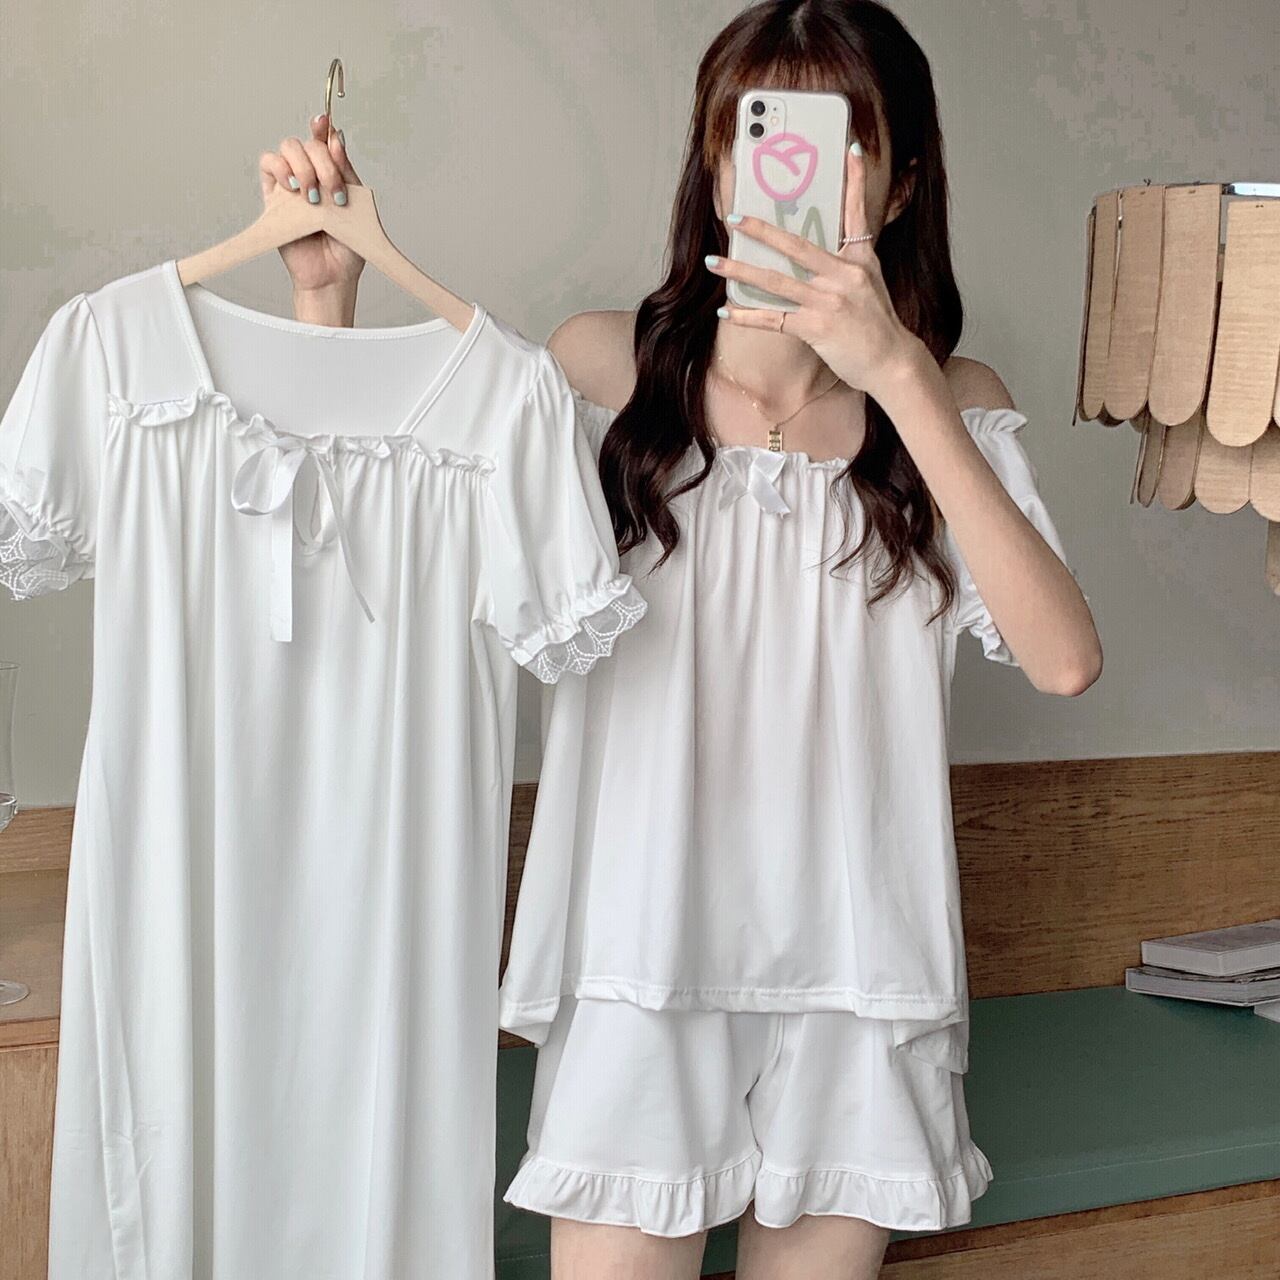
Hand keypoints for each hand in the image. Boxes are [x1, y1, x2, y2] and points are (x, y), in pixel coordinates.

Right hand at [257, 113, 365, 295]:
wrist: (334, 275)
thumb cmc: (348, 246)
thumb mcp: (358, 205)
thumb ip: (346, 172)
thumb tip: (336, 137)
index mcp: (333, 173)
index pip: (325, 139)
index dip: (322, 126)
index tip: (324, 120)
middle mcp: (312, 174)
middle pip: (309, 143)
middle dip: (323, 163)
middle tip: (333, 193)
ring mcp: (292, 183)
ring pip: (288, 148)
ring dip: (304, 167)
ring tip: (313, 197)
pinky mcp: (274, 196)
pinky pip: (268, 164)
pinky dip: (280, 168)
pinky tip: (293, 186)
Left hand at [705, 144, 925, 400]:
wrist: (891, 362)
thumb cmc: (877, 327)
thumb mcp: (871, 286)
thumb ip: (847, 267)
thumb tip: (815, 258)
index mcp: (859, 261)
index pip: (856, 214)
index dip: (853, 181)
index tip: (850, 149)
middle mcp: (843, 276)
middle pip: (796, 246)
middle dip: (762, 230)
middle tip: (734, 218)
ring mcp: (829, 302)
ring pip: (776, 282)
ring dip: (740, 272)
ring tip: (714, 263)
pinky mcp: (816, 328)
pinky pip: (773, 319)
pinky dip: (748, 316)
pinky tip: (726, 312)